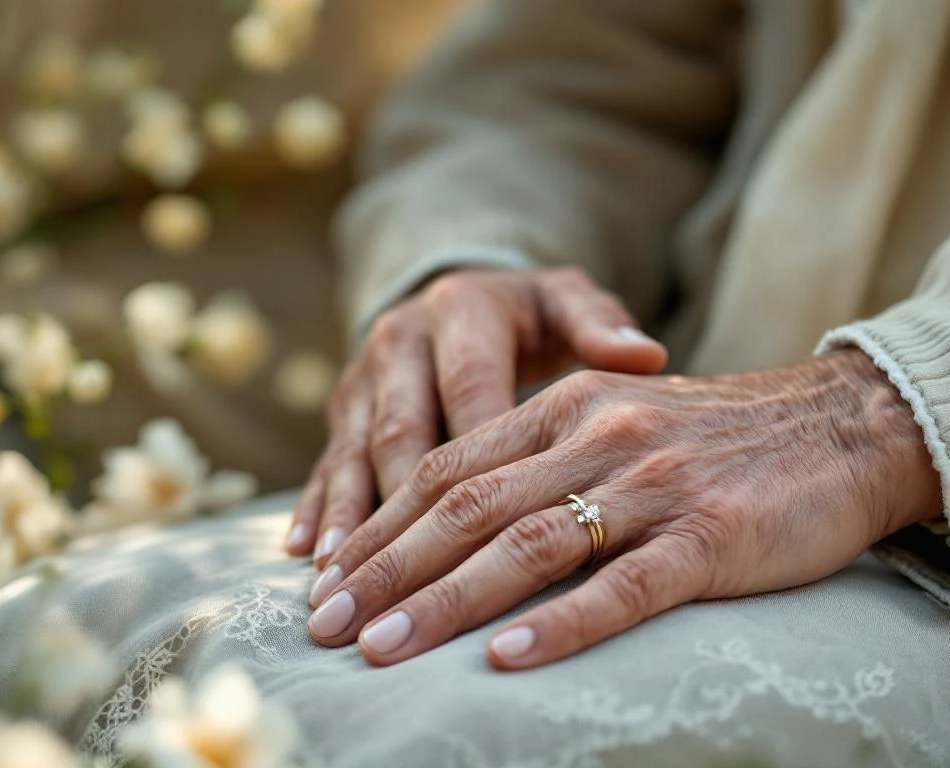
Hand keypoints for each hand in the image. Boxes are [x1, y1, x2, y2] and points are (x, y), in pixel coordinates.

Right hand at [283, 267, 667, 565]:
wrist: (462, 294)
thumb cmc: (533, 316)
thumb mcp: (568, 304)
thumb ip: (600, 326)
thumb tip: (643, 356)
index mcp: (462, 311)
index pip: (469, 387)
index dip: (477, 453)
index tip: (494, 524)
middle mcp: (403, 340)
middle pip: (401, 427)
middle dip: (399, 506)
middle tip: (403, 573)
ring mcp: (365, 375)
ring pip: (355, 451)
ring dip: (348, 515)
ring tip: (340, 575)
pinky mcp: (343, 406)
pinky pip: (326, 459)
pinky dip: (317, 507)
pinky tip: (305, 555)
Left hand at [304, 349, 942, 668]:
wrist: (844, 426)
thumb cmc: (717, 440)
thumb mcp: (616, 424)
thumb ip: (540, 459)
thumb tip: (451, 522)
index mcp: (566, 407)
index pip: (448, 468)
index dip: (379, 525)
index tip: (322, 579)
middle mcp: (598, 437)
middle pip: (467, 507)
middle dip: (385, 569)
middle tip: (323, 625)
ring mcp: (653, 486)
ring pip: (528, 546)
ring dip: (446, 601)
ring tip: (384, 649)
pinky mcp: (709, 537)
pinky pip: (623, 587)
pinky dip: (560, 625)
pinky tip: (506, 661)